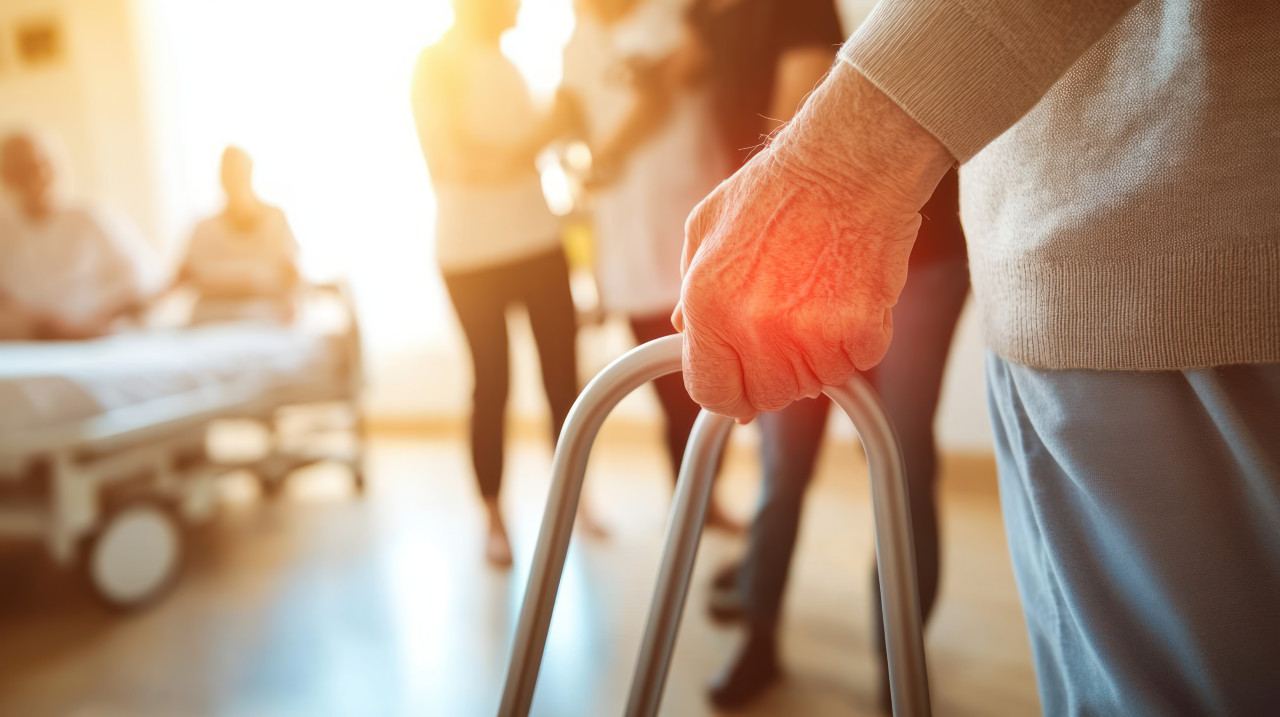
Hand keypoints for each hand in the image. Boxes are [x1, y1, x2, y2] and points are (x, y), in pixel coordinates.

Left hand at [672, 63, 952, 420]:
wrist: (849, 162)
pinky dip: (856, 341)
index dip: (727, 391)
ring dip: (817, 356)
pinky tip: (848, 295)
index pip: (712, 391)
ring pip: (815, 384)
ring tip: (818, 297)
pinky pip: (857, 363)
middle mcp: (756, 329)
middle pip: (767, 396)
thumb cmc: (779, 189)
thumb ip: (691, 292)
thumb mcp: (705, 229)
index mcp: (710, 306)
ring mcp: (812, 335)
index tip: (740, 385)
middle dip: (773, 372)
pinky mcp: (862, 331)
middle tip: (786, 329)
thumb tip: (687, 333)